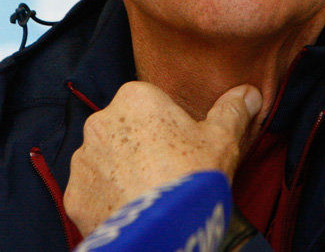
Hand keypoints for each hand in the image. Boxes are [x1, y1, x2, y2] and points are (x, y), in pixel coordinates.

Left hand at [64, 81, 262, 234]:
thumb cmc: (193, 177)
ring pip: (106, 160)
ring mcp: (83, 160)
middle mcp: (100, 122)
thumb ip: (233, 110)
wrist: (163, 231)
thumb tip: (249, 93)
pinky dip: (108, 200)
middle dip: (142, 146)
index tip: (184, 146)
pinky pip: (93, 191)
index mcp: (135, 98)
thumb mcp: (223, 139)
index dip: (170, 125)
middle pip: (126, 129)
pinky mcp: (74, 195)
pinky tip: (134, 211)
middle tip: (169, 171)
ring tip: (152, 195)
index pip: (152, 103)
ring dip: (122, 172)